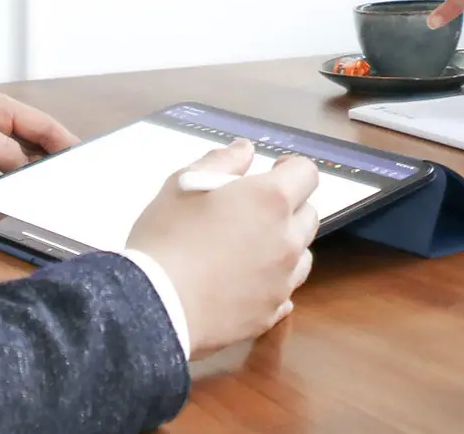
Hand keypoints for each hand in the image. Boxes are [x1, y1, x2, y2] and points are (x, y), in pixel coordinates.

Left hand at [0, 89, 79, 191]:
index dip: (66, 139)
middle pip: (36, 142)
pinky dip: (17, 184)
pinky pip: (4, 176)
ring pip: (22, 161)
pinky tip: (28, 196)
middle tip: (79, 179)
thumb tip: (28, 165)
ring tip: (61, 191)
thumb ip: (1, 149)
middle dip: (57, 157)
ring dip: (38, 173)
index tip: (87, 158)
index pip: (41, 123)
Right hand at [125, 139, 320, 357]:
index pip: (306, 173)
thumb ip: (220, 162)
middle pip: (308, 215)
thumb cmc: (166, 238)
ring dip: (286, 247)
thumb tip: (245, 149)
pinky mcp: (271, 314)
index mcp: (271, 200)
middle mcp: (286, 239)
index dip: (291, 168)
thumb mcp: (183, 185)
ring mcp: (282, 280)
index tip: (272, 171)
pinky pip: (285, 293)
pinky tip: (247, 285)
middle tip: (255, 212)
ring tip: (252, 250)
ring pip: (302, 256)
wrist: (155, 307)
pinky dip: (273, 284)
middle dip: (289, 207)